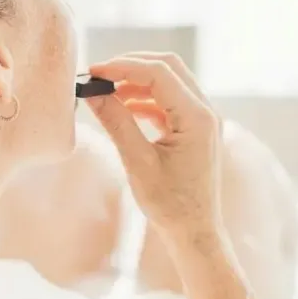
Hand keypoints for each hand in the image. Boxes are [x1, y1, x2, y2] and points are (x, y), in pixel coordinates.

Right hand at [85, 52, 222, 237]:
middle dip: (132, 66)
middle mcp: (205, 111)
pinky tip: (123, 109)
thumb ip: (116, 122)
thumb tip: (92, 93)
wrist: (195, 232)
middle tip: (99, 75)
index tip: (94, 72)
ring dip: (138, 82)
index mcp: (197, 117)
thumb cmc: (170, 204)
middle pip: (168, 67)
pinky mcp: (196, 128)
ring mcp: (203, 118)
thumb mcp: (137, 162)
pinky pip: (170, 101)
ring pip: (170, 81)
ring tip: (106, 93)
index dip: (123, 67)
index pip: (159, 73)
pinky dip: (146, 99)